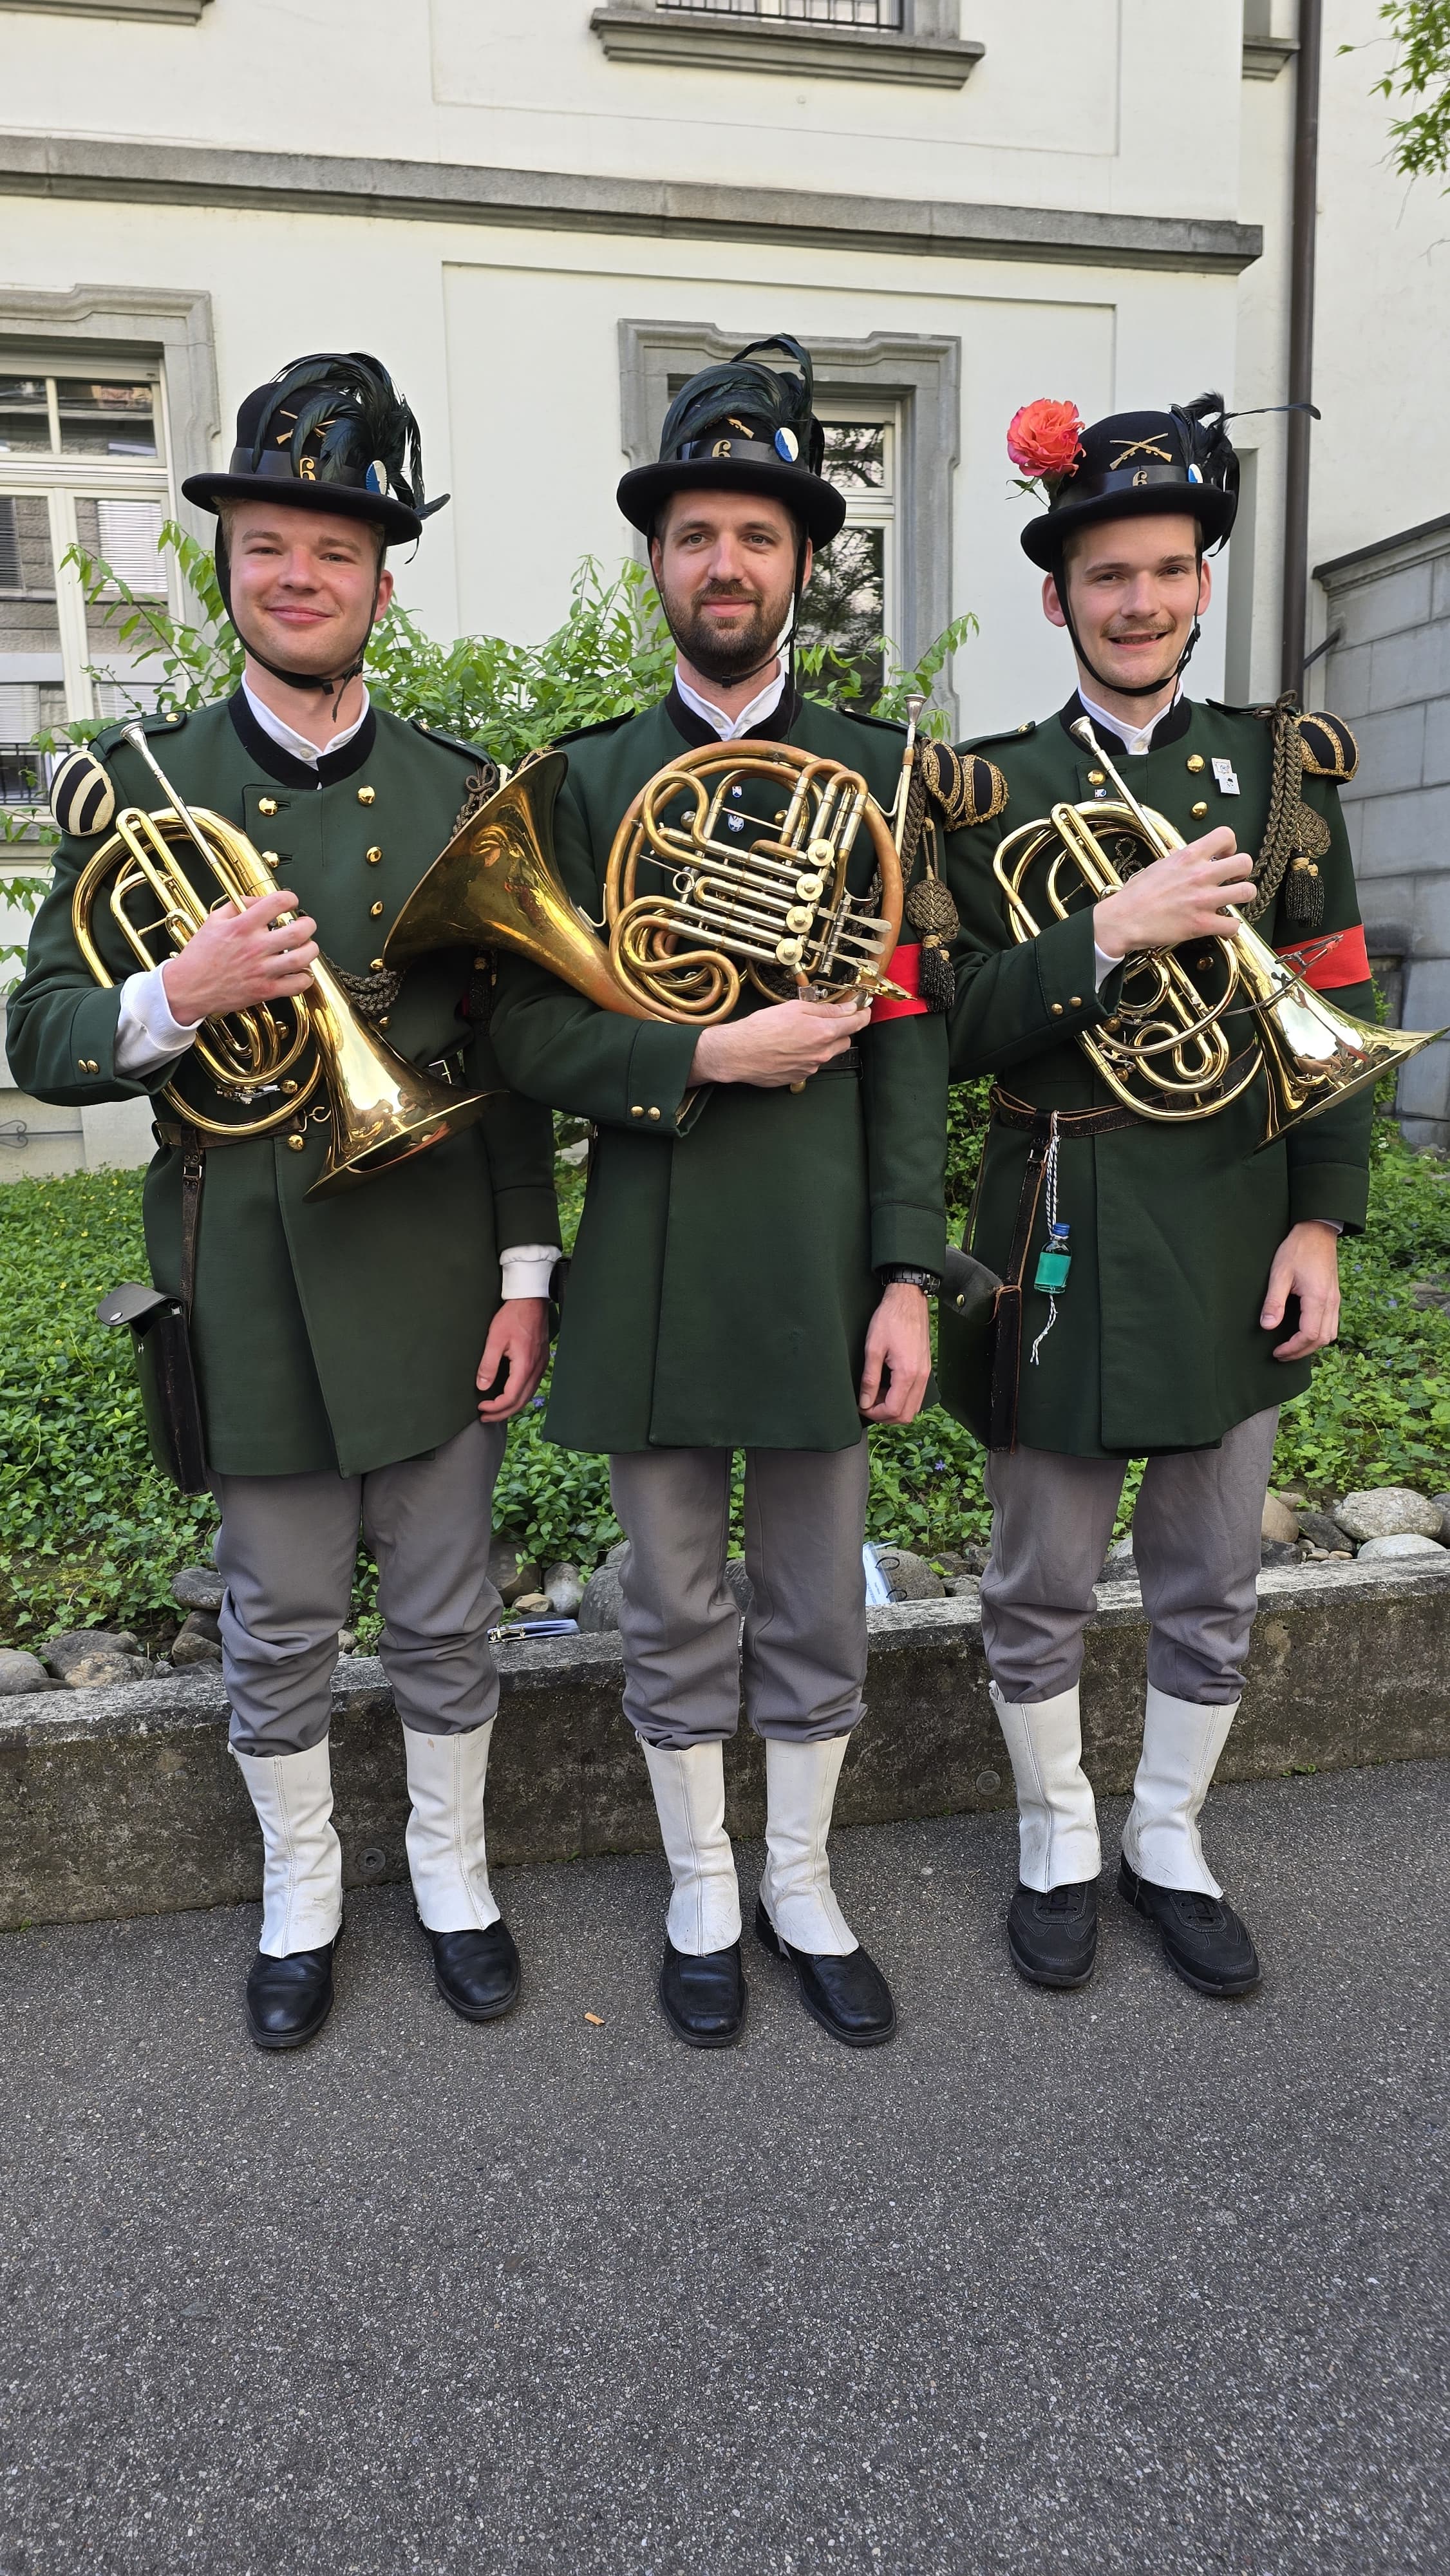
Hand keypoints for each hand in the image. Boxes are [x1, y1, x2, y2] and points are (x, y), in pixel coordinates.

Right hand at [161, 891, 318, 1023]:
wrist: (187, 987)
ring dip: (311, 950)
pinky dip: (305, 977)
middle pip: (299, 931)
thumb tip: (260, 900)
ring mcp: (261, 970)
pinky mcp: (265, 990)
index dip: (291, 899)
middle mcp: (254, 946)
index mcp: (242, 926)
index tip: (291, 903)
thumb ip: (238, 905)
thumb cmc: (200, 956)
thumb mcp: (214, 921)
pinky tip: (299, 971)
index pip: (278, 902)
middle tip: (305, 925)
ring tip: (306, 947)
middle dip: (308, 925)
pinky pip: (297, 984)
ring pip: (303, 957)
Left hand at [475, 1297, 550, 1421]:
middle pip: (521, 1401)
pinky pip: (532, 1386)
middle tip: (485, 1417)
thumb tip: (482, 1386)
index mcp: (525, 1365)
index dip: (495, 1407)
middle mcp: (536, 1369)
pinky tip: (509, 1395)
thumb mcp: (495, 1339)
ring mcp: (541, 1366)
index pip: (511, 1397)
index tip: (480, 1408)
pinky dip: (520, 1396)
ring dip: (512, 1406)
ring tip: (495, 1411)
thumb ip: (488, 1364)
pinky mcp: (541, 1361)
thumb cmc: (512, 1317)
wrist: (531, 1301)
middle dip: (502, 1413)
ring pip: (528, 1395)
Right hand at [690, 996, 870, 1089]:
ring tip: (799, 1034)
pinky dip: (805, 1055)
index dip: (862, 1014)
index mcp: (824, 1033)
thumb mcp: (794, 1008)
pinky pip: (810, 1064)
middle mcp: (822, 1054)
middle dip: (840, 1029)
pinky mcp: (799, 1077)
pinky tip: (788, 1047)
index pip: (856, 1024)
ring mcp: (811, 1068)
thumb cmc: (761, 1028)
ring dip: (821, 1043)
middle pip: (844, 1040)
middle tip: (824, 1019)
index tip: (863, 1009)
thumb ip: (826, 1009)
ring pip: (826, 1054)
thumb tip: (848, 1008)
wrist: (738, 1053)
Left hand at [858, 1282, 932, 1426]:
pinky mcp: (925, 1368)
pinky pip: (916, 1395)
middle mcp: (921, 1377)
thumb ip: (869, 1379)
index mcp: (908, 1373)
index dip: (875, 1414)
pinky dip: (902, 1398)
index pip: (894, 1410)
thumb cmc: (890, 1319)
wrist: (908, 1300)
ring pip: (913, 1407)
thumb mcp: (873, 1348)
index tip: (861, 1407)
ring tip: (876, 1396)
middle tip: (867, 1405)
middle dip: (885, 1416)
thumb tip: (864, 1401)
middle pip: (906, 1415)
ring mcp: (926, 1373)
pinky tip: (887, 1387)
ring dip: (894, 1408)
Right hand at [1092, 828, 1258, 960]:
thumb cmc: (1136, 895)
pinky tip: (1221, 926)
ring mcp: (1204, 900)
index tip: (1224, 857)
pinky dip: (1230, 927)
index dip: (1230, 847)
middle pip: (1245, 862)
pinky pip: (1234, 925)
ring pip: (1247, 892)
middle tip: (1232, 880)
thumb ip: (1181, 860)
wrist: (1123, 919)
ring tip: (1232, 901)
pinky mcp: (1202, 924)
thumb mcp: (1160, 865)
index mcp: (1188, 856)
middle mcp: (1200, 875)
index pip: (1225, 835)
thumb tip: (1190, 856)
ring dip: (1243, 897)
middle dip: (1243, 871)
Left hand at [1261, 1221, 1340, 1359]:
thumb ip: (1274, 1301)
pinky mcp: (1334, 1297)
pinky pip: (1332, 1324)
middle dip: (1301, 1351)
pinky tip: (1303, 1334)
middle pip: (1322, 1340)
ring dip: (1311, 1345)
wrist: (1317, 1231)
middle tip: (1281, 1355)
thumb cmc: (1297, 1249)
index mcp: (1318, 1299)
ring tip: (1291, 1348)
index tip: (1276, 1352)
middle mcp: (1331, 1303)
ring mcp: (1335, 1300)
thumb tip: (1268, 1326)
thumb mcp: (1279, 1274)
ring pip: (1330, 1334)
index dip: (1292, 1348)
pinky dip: (1318, 1335)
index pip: (1309, 1335)